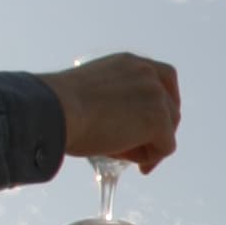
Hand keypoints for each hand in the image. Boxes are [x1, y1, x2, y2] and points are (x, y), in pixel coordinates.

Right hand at [39, 54, 181, 171]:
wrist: (54, 109)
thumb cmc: (59, 108)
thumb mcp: (90, 93)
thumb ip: (112, 101)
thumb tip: (118, 127)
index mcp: (129, 63)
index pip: (163, 78)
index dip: (163, 105)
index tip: (152, 125)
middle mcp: (147, 73)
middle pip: (171, 107)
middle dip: (159, 131)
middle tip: (141, 151)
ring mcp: (155, 95)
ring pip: (168, 130)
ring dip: (149, 145)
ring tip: (123, 155)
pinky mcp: (158, 120)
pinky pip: (165, 148)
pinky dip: (150, 158)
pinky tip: (130, 162)